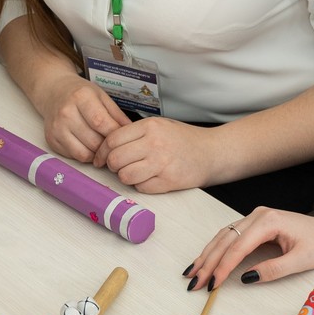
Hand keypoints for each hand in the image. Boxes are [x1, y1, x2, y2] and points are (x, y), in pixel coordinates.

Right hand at [33, 73, 129, 163]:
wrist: (53, 91)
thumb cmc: (80, 93)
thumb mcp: (101, 96)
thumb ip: (117, 115)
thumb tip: (132, 133)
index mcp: (81, 97)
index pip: (101, 122)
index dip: (114, 135)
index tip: (123, 139)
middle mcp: (66, 113)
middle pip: (93, 141)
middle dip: (107, 147)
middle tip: (113, 145)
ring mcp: (56, 128)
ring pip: (84, 153)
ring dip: (97, 154)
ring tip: (101, 145)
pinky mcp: (51, 140)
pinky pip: (74, 156)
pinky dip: (85, 155)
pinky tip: (88, 145)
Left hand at [96, 117, 215, 192]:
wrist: (213, 152)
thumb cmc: (184, 140)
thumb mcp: (160, 126)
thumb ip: (135, 133)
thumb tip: (107, 146)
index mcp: (150, 126)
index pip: (112, 139)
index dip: (102, 151)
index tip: (100, 158)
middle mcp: (154, 143)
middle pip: (115, 159)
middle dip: (112, 166)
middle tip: (118, 166)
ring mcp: (162, 163)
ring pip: (125, 176)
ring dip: (126, 177)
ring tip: (135, 172)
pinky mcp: (168, 181)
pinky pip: (141, 188)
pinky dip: (142, 186)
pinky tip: (150, 178)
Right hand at [186, 207, 313, 288]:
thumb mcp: (302, 261)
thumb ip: (274, 269)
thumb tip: (246, 278)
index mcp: (269, 221)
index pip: (239, 246)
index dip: (224, 266)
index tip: (212, 284)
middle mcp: (257, 215)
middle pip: (226, 239)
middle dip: (208, 262)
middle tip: (194, 282)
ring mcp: (254, 217)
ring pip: (223, 236)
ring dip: (207, 255)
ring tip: (192, 273)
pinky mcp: (254, 223)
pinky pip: (229, 236)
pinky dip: (215, 249)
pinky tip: (204, 260)